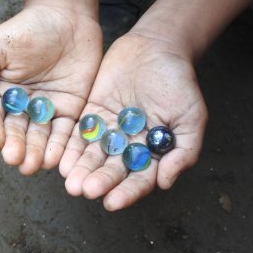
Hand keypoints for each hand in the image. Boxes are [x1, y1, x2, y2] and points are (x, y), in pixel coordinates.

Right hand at [0, 5, 102, 173]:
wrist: (66, 16)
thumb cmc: (25, 28)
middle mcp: (20, 108)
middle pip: (15, 132)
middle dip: (14, 147)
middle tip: (15, 159)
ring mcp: (45, 112)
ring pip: (39, 138)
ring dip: (35, 153)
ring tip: (32, 165)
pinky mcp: (70, 112)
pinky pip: (65, 133)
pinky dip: (60, 146)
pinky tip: (56, 159)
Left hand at [60, 32, 207, 210]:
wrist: (157, 49)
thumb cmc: (179, 84)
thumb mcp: (191, 117)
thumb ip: (182, 151)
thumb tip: (164, 182)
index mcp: (152, 152)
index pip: (138, 179)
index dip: (126, 192)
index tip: (111, 203)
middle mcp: (127, 146)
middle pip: (111, 169)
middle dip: (98, 181)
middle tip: (84, 191)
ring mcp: (108, 131)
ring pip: (92, 155)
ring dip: (81, 169)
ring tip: (70, 181)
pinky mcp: (90, 115)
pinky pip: (78, 134)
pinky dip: (70, 147)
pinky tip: (61, 159)